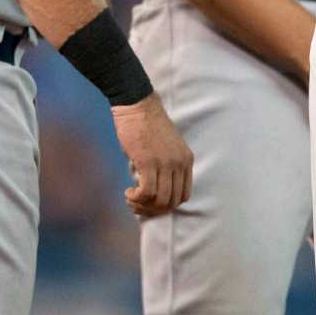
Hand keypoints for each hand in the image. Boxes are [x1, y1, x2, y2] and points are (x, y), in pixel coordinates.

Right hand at [110, 92, 192, 217]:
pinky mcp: (148, 162)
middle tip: (138, 204)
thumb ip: (166, 167)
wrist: (137, 105)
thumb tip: (153, 192)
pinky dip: (136, 198)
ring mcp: (165, 163)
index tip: (151, 201)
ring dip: (143, 206)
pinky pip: (146, 192)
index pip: (184, 194)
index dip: (167, 204)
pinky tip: (128, 192)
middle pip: (172, 201)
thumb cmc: (147, 125)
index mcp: (187, 159)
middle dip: (153, 209)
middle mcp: (180, 163)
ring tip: (131, 198)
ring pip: (160, 200)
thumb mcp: (166, 147)